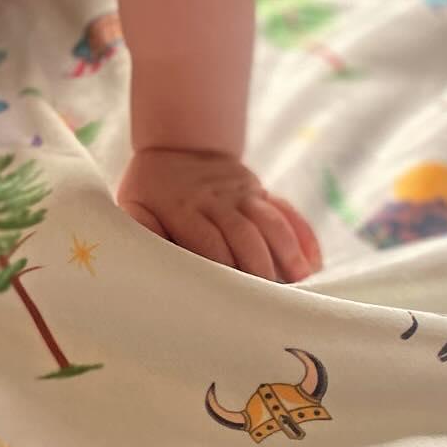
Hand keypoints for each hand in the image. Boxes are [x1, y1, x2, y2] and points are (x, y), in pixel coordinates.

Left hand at [118, 148, 321, 282]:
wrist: (178, 146)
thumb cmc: (151, 190)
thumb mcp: (133, 204)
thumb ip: (139, 230)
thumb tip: (139, 260)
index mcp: (183, 206)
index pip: (208, 241)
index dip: (224, 268)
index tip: (234, 298)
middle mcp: (216, 198)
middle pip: (244, 234)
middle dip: (259, 267)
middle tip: (272, 300)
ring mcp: (242, 192)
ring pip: (270, 222)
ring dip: (288, 252)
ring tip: (301, 283)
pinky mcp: (260, 191)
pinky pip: (287, 211)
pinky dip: (303, 236)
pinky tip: (313, 262)